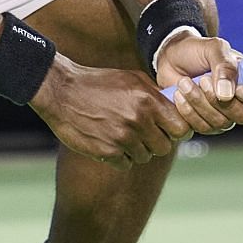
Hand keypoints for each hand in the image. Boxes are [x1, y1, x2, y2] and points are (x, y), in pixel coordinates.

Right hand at [29, 57, 190, 170]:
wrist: (61, 92)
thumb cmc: (97, 83)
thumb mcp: (130, 79)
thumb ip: (154, 94)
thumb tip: (175, 107)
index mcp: (148, 101)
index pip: (180, 128)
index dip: (177, 131)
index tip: (169, 131)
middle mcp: (138, 120)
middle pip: (164, 147)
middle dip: (155, 142)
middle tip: (143, 134)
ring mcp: (123, 138)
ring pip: (145, 157)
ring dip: (136, 149)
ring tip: (121, 134)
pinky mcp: (107, 152)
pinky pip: (126, 163)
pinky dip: (119, 157)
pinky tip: (109, 141)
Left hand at [155, 32, 242, 135]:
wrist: (171, 58)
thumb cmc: (197, 51)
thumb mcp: (214, 48)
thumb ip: (225, 66)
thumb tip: (228, 94)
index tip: (239, 90)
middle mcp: (241, 103)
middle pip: (242, 116)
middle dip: (218, 99)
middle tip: (202, 80)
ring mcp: (223, 116)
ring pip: (220, 123)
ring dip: (199, 102)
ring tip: (185, 83)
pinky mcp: (203, 124)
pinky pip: (200, 128)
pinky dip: (187, 111)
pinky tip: (179, 94)